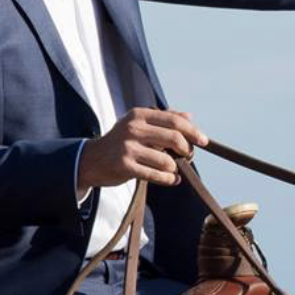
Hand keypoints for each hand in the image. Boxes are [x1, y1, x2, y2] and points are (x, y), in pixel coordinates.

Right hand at [78, 107, 208, 189]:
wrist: (91, 160)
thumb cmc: (120, 141)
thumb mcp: (138, 124)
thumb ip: (163, 119)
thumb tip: (189, 115)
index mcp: (139, 115)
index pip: (174, 120)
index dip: (192, 131)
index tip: (204, 141)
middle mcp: (133, 129)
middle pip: (174, 138)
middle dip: (187, 150)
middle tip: (189, 156)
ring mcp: (128, 148)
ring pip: (167, 160)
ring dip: (175, 168)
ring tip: (172, 169)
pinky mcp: (124, 166)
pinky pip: (156, 175)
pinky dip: (168, 179)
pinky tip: (172, 179)